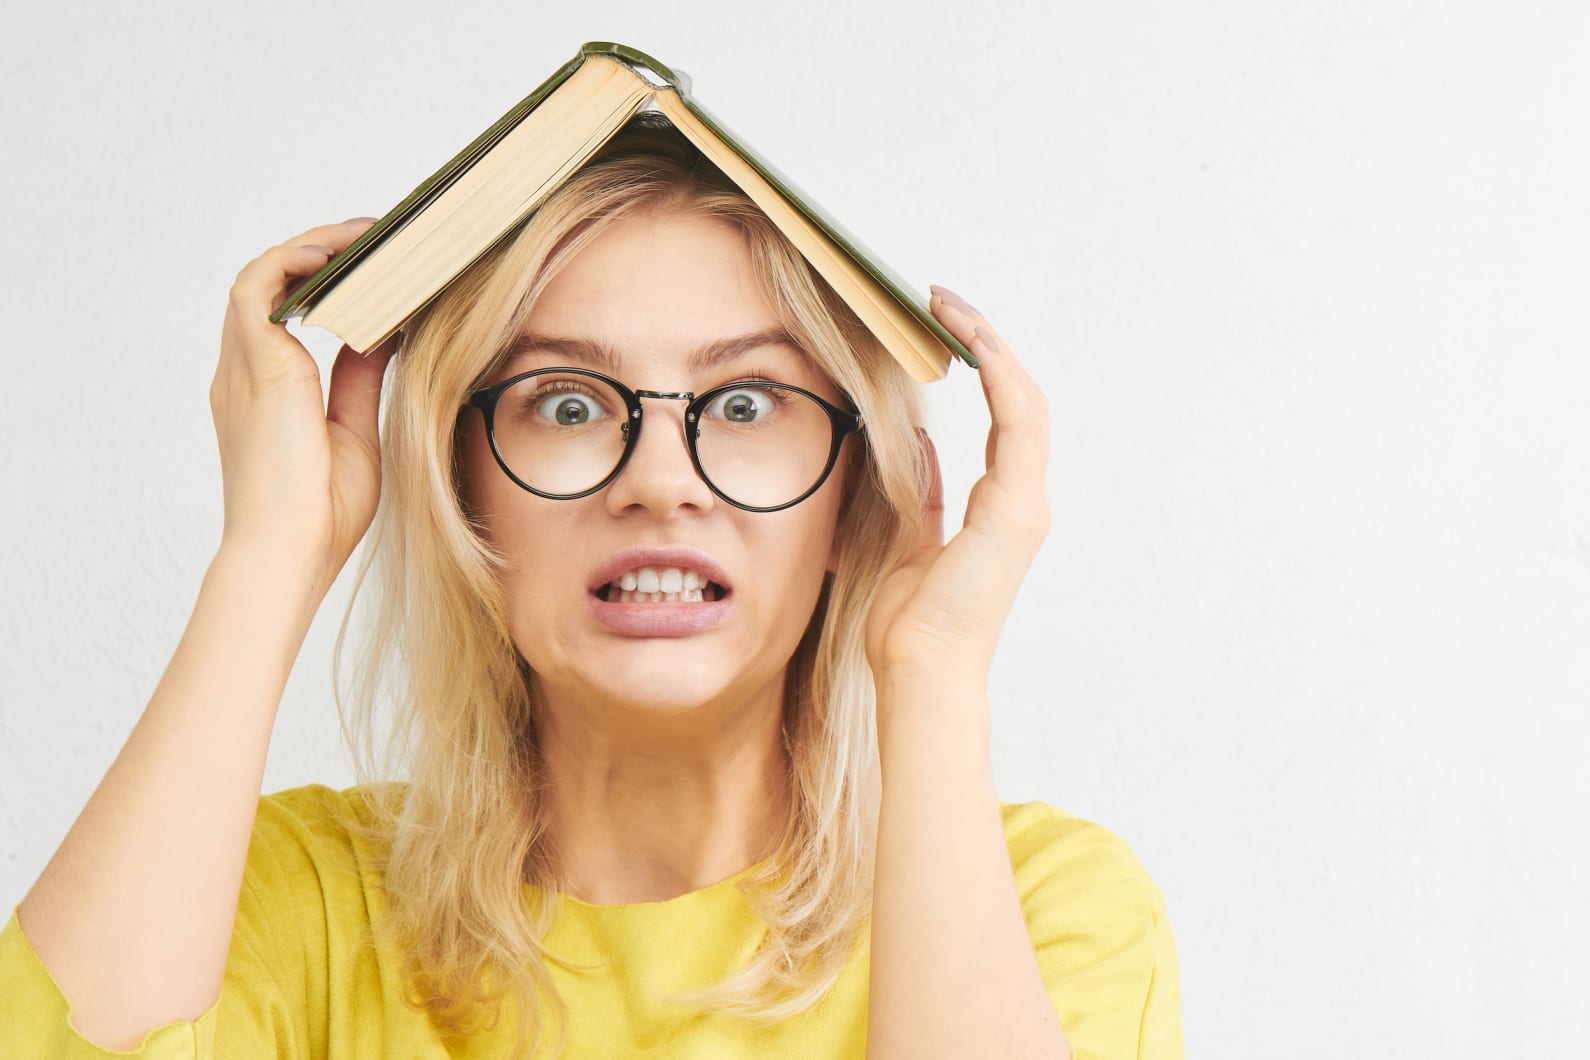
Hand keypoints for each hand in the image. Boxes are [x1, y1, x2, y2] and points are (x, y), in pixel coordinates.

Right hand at [209, 218, 398, 592]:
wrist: (287, 551)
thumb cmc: (319, 515)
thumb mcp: (354, 434)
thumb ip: (359, 381)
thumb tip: (384, 334)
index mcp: (264, 397)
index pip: (285, 323)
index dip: (323, 290)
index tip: (372, 277)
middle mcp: (243, 375)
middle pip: (271, 291)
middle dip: (320, 259)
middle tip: (375, 244)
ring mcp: (241, 367)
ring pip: (261, 278)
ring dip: (310, 249)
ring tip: (362, 238)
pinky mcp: (253, 364)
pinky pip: (255, 285)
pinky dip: (290, 261)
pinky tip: (334, 257)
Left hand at [864, 285, 1050, 689]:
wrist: (919, 670)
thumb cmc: (910, 623)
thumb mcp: (908, 540)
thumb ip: (922, 493)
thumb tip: (918, 445)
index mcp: (998, 509)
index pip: (1001, 420)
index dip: (982, 368)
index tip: (942, 329)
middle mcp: (1020, 501)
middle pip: (1020, 400)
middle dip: (987, 344)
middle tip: (943, 302)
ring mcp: (1024, 505)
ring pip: (1025, 401)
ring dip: (991, 347)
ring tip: (950, 306)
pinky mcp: (1016, 510)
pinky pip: (1018, 424)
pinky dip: (999, 376)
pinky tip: (972, 341)